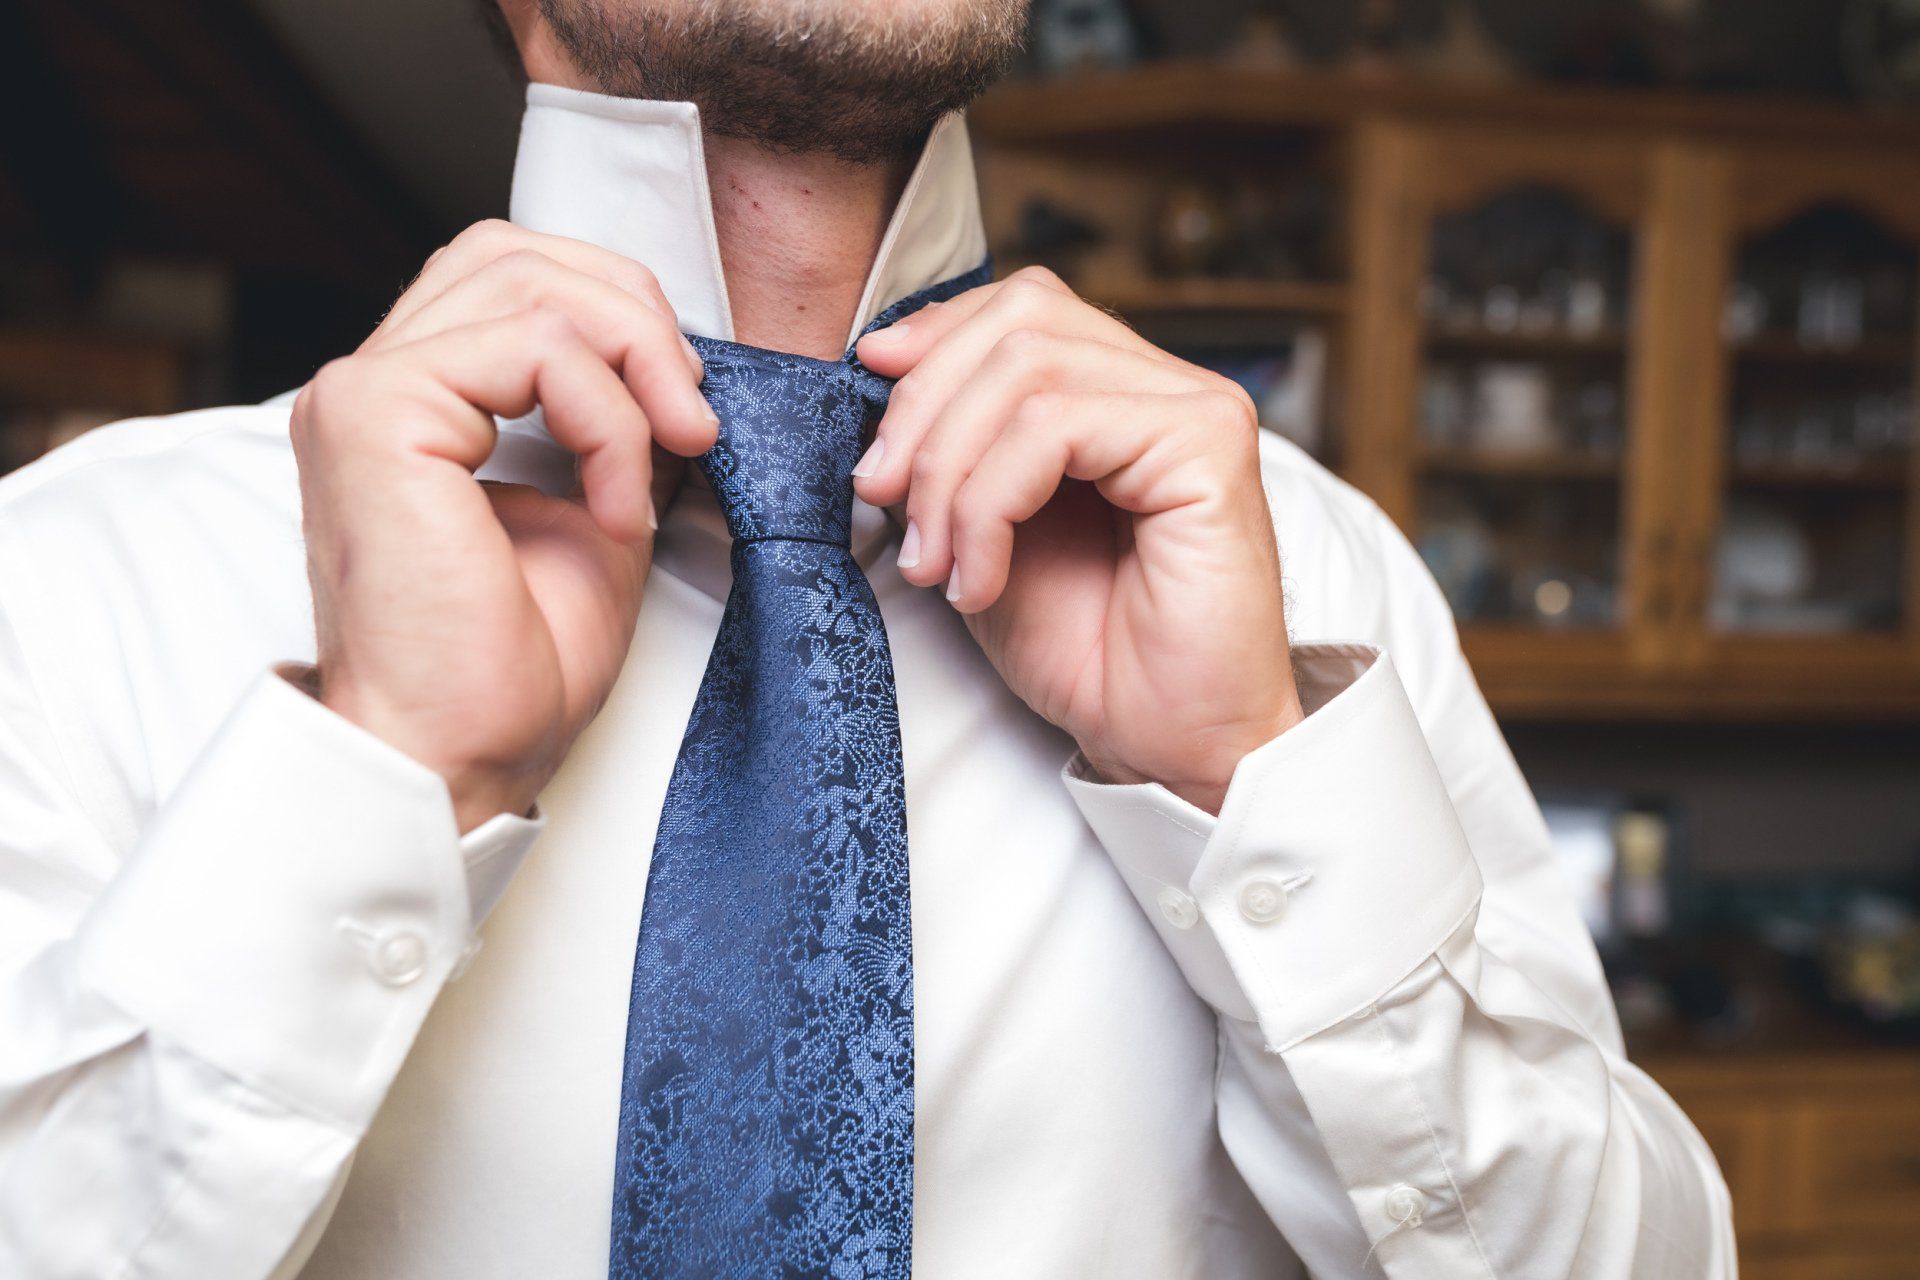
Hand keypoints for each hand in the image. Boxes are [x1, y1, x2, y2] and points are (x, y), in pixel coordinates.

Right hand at [290, 220, 718, 830]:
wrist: (460, 758)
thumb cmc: (513, 668)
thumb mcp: (593, 517)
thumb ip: (613, 430)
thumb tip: (673, 375)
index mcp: (413, 404)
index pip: (510, 276)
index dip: (616, 310)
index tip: (687, 405)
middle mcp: (372, 385)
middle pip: (514, 253)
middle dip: (632, 313)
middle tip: (695, 411)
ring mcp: (364, 392)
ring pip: (529, 285)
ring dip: (634, 362)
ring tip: (675, 449)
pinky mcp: (377, 413)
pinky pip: (535, 354)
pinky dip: (606, 420)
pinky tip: (616, 506)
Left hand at [854, 267, 1303, 812]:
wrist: (1169, 745)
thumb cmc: (1089, 651)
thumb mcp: (984, 530)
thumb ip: (952, 450)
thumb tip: (880, 364)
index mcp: (1120, 393)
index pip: (1020, 309)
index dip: (933, 338)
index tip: (865, 396)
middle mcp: (1167, 385)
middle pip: (1018, 321)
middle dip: (922, 407)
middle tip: (878, 498)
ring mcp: (1195, 407)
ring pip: (1028, 370)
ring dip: (948, 469)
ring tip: (931, 562)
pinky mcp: (1207, 444)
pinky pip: (1056, 429)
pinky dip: (989, 505)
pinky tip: (979, 580)